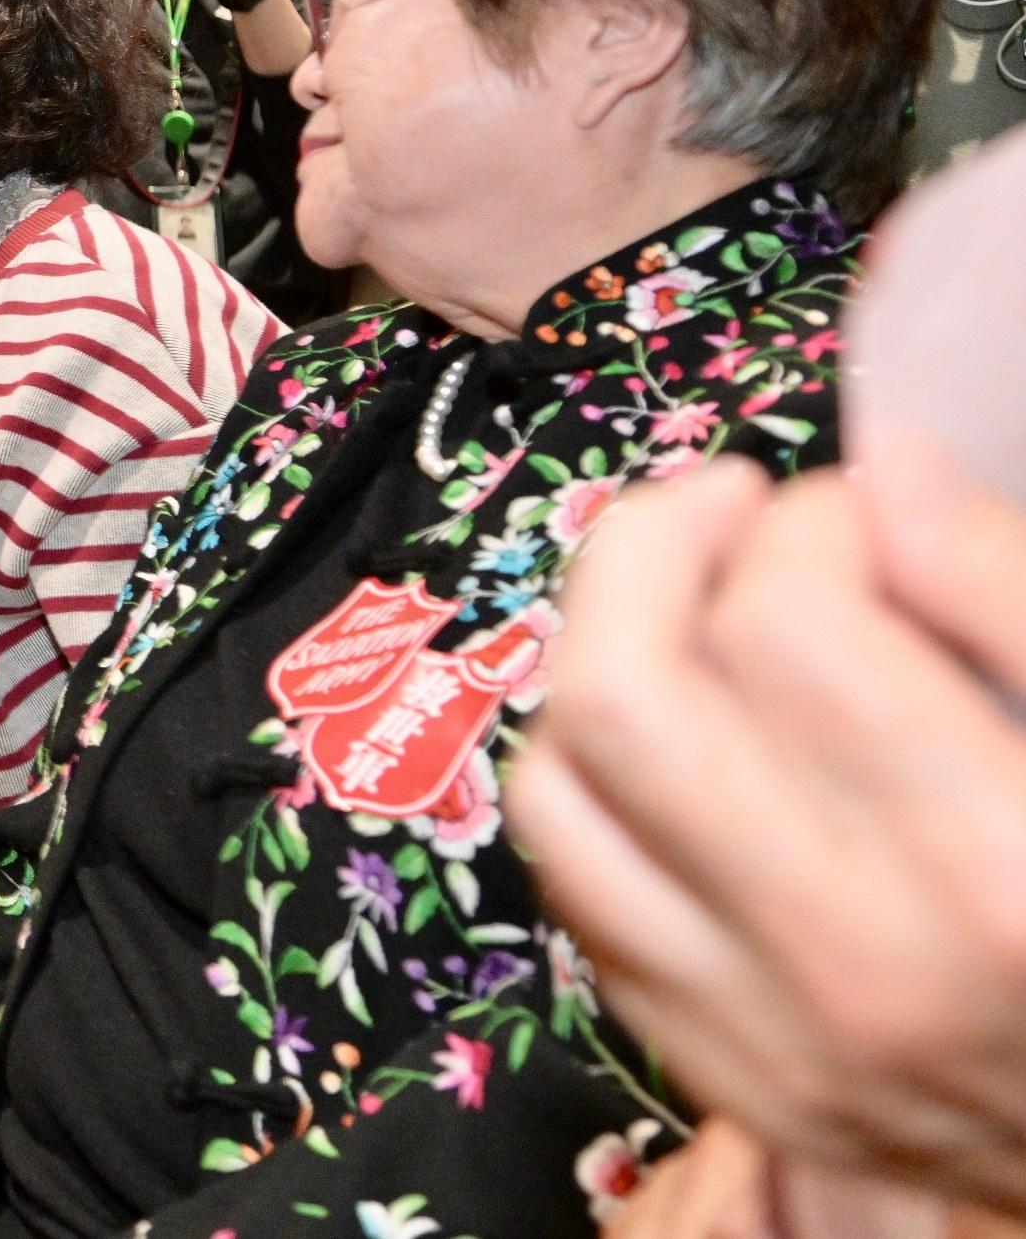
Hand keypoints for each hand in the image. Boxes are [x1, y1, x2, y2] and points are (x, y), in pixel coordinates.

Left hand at [509, 445, 1025, 1217]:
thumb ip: (1014, 596)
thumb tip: (887, 473)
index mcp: (1001, 880)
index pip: (784, 624)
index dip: (814, 522)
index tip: (867, 513)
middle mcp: (858, 968)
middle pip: (623, 693)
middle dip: (654, 550)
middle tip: (733, 512)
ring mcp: (770, 1037)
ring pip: (562, 782)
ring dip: (604, 658)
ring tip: (697, 613)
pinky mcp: (722, 1070)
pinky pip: (577, 882)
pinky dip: (603, 777)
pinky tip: (690, 738)